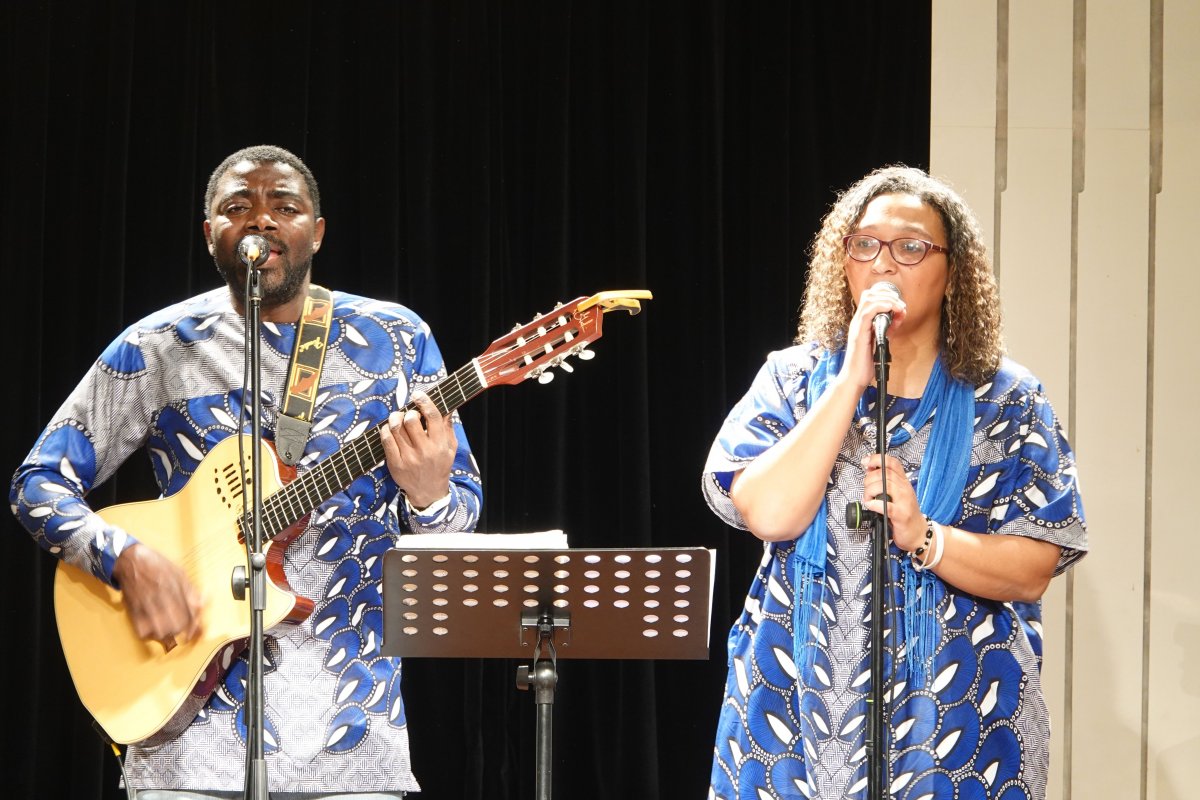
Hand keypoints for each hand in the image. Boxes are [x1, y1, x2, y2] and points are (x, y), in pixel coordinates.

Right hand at [112, 543, 203, 647]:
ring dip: (166, 634)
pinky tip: (151, 628)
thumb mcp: (180, 573)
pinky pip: (143, 633)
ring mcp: (148, 605)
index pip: (192, 614)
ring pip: (163, 632)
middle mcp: (164, 597)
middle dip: (181, 629)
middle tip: (178, 626)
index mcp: (178, 588)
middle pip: (178, 626)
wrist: (131, 561)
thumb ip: (192, 591)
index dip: (196, 627)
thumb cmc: (157, 566)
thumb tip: (202, 606)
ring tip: (166, 628)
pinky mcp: (134, 611)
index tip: (196, 634)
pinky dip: (149, 634)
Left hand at [380, 391, 456, 508]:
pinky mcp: (395, 464)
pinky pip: (386, 440)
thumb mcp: (450, 448)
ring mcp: (409, 457)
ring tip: (397, 418)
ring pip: (396, 428)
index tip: (418, 394)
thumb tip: (447, 406)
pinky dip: (386, 430)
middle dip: (408, 412)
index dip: (424, 401)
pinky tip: (389, 430)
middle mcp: (425, 450)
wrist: (428, 491)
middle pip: (411, 420)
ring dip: (395, 418)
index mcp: (440, 444)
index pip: (432, 416)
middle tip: (408, 414)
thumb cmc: (439, 465)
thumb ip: (447, 427)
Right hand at [838, 284, 907, 390]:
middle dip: (888, 294)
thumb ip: (889, 328)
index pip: (870, 298)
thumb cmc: (866, 362)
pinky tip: (891, 309)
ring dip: (887, 299)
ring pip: (869, 300)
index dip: (885, 294)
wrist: (855, 377)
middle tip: (900, 304)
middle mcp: (858, 321)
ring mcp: (857, 326)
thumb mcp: (882, 340)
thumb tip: (899, 316)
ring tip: (899, 307)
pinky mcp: (859, 334)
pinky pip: (867, 313)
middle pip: (869, 294)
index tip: (899, 302)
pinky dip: (881, 307)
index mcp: (862, 322)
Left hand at [859, 454, 924, 551]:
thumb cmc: (905, 513)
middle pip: (885, 473)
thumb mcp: (895, 494)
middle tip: (866, 488)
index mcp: (903, 482)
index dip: (877, 459)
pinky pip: (886, 506)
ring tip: (867, 498)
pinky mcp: (901, 515)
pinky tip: (871, 505)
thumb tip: (869, 470)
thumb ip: (884, 481)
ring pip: (886, 486)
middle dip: (869, 478)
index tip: (865, 461)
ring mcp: (904, 502)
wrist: (918, 532)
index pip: (893, 463)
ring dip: (870, 490)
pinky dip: (875, 504)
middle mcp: (905, 489)